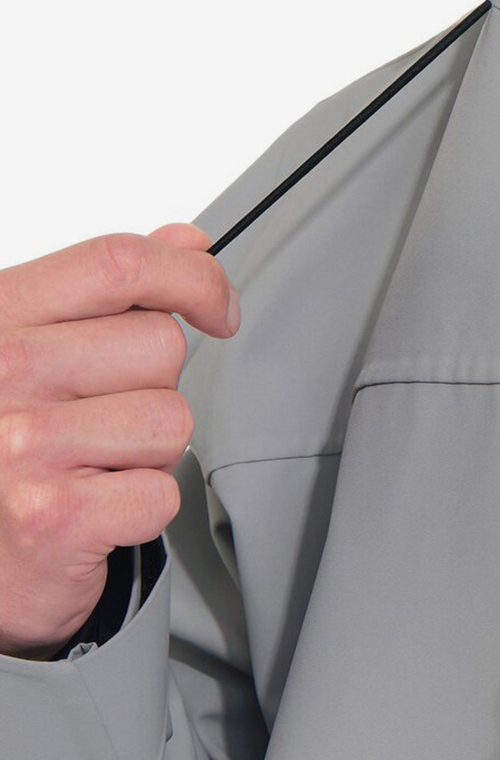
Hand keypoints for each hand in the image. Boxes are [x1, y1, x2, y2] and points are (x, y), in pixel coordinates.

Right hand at [0, 223, 239, 658]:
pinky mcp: (52, 517)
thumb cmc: (2, 442)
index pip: (119, 263)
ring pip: (172, 418)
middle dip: (157, 385)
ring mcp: (23, 445)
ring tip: (91, 466)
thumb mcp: (32, 343)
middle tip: (101, 418)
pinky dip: (142, 510)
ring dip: (151, 452)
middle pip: (160, 343)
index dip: (191, 276)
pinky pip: (161, 493)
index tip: (218, 306)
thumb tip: (187, 243)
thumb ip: (106, 289)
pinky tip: (93, 510)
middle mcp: (2, 373)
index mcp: (0, 317)